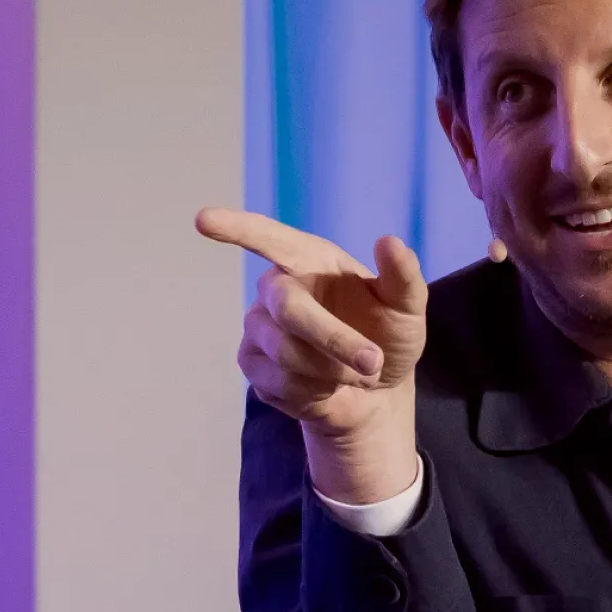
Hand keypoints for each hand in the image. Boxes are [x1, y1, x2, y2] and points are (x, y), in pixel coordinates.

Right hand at [197, 207, 426, 503]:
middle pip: (288, 309)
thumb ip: (402, 275)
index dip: (236, 229)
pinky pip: (279, 381)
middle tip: (372, 362)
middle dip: (333, 339)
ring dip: (331, 369)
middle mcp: (277, 288)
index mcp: (309, 260)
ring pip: (285, 352)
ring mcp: (258, 328)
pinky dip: (314, 390)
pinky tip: (326, 386)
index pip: (267, 238)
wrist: (375, 391)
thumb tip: (390, 241)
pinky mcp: (252, 365)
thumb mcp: (408, 307)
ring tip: (354, 372)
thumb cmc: (389, 335)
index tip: (203, 220)